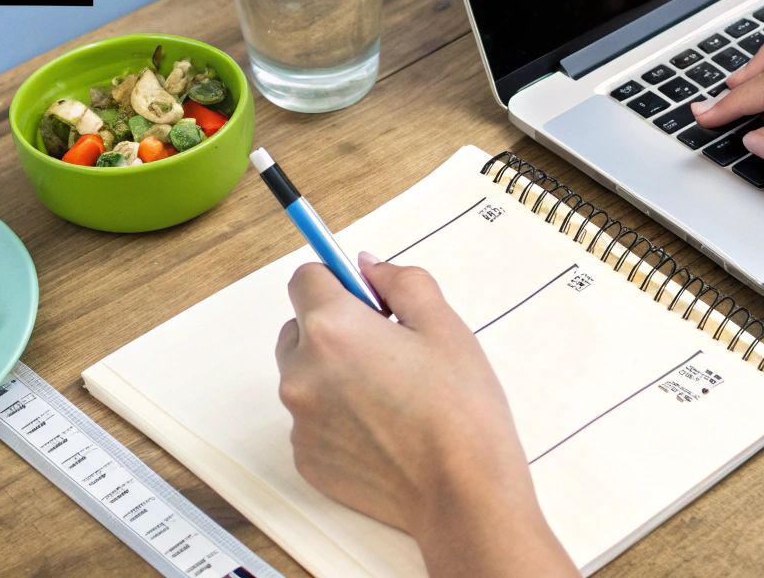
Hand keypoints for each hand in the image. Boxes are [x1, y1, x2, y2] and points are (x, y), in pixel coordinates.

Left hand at [275, 254, 571, 575]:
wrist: (464, 495)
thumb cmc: (461, 412)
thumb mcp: (444, 326)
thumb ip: (401, 281)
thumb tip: (368, 267)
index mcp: (332, 329)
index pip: (306, 278)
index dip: (337, 282)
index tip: (363, 296)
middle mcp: (302, 373)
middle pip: (299, 328)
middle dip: (334, 328)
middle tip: (387, 348)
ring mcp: (300, 421)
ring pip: (305, 376)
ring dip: (333, 374)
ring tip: (389, 394)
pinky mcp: (307, 459)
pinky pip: (312, 420)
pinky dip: (337, 417)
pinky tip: (383, 429)